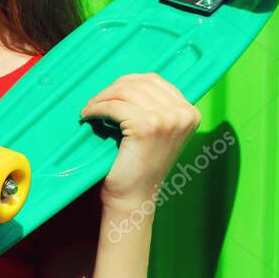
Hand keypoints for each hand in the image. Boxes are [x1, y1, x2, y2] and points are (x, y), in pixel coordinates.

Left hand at [80, 73, 200, 208]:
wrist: (134, 196)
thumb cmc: (140, 164)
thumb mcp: (158, 130)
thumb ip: (154, 105)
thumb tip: (128, 80)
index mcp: (190, 112)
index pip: (153, 81)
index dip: (125, 83)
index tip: (109, 94)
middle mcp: (183, 114)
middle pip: (138, 83)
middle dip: (111, 90)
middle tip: (94, 102)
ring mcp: (168, 119)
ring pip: (124, 92)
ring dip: (101, 98)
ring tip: (90, 109)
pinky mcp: (147, 125)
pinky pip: (113, 106)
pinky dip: (96, 108)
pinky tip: (88, 116)